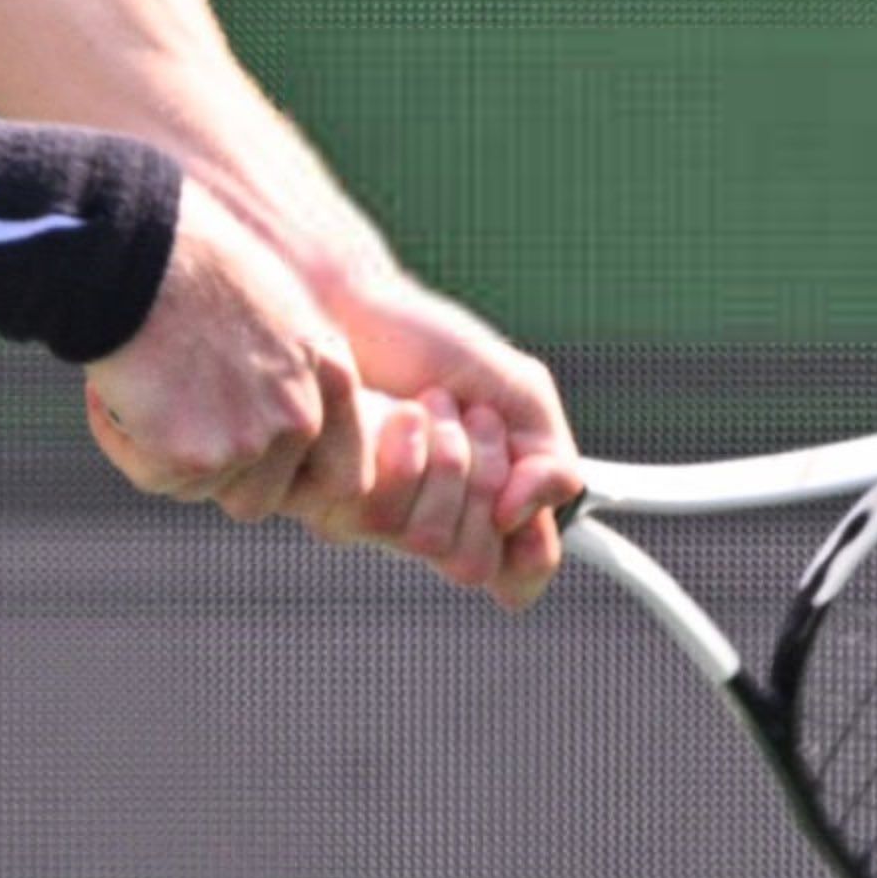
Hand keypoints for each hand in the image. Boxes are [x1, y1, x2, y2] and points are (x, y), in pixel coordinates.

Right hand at [79, 197, 372, 530]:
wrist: (129, 247)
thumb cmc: (184, 255)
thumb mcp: (271, 306)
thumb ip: (288, 370)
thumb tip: (268, 418)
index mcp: (330, 374)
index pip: (346, 478)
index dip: (294, 483)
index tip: (245, 461)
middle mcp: (299, 415)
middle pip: (259, 498)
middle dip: (212, 470)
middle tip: (172, 415)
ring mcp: (248, 442)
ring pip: (199, 489)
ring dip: (163, 451)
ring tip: (139, 381)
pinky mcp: (190, 456)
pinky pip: (151, 477)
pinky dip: (122, 438)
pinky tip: (111, 383)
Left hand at [320, 275, 578, 610]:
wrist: (351, 298)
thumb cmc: (429, 343)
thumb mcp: (518, 395)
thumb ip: (550, 460)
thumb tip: (520, 517)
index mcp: (479, 510)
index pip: (515, 579)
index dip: (529, 554)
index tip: (525, 493)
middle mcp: (424, 524)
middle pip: (475, 563)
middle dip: (487, 479)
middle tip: (473, 418)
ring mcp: (372, 520)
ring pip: (429, 539)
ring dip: (445, 455)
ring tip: (428, 403)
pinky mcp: (326, 500)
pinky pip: (379, 509)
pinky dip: (404, 444)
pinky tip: (393, 408)